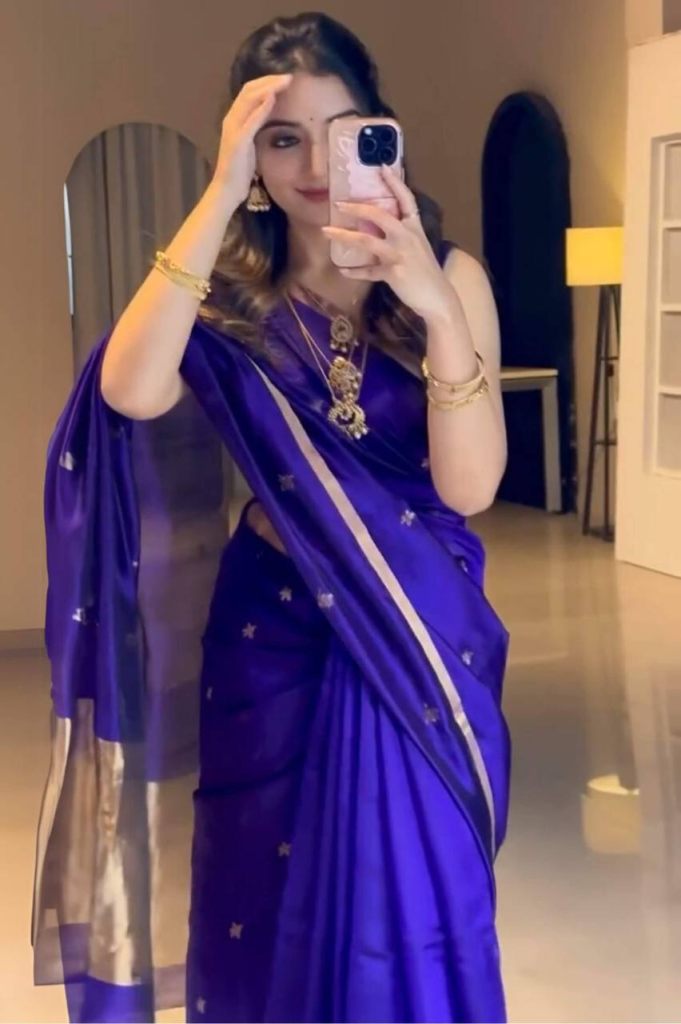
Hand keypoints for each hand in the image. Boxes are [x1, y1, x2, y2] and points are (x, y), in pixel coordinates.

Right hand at [211, 74, 292, 204]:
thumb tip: (270, 115)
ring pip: (249, 100)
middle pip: (249, 90)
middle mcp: (231, 120)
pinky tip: (272, 98)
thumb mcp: (251, 143)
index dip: (266, 82)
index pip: (249, 92)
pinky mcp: (238, 141)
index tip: (284, 79)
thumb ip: (257, 127)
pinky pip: (250, 120)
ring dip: (268, 88)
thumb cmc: (240, 170)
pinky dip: (261, 108)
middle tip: (289, 76)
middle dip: (269, 80)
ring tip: (284, 81)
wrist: (227, 189)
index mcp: (234, 119)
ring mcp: (233, 129)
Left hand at [321, 165, 453, 322]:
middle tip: (338, 203)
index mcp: (415, 227)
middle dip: (357, 208)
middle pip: (378, 215)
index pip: (406, 199)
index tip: (382, 166)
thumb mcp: (417, 247)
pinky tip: (343, 270)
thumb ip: (399, 235)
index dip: (394, 182)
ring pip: (366, 240)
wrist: (437, 297)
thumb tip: (375, 228)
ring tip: (326, 231)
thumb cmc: (426, 272)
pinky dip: (354, 271)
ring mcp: (399, 254)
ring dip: (344, 235)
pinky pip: (368, 271)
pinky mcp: (393, 272)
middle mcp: (407, 236)